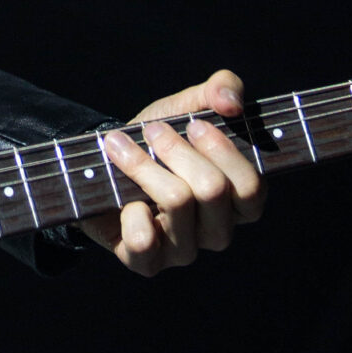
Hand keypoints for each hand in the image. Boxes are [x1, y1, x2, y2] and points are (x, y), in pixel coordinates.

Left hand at [80, 68, 264, 275]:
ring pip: (177, 202)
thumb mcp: (186, 104)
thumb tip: (231, 102)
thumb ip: (222, 88)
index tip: (193, 124)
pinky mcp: (147, 263)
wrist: (100, 162)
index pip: (251, 188)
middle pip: (212, 189)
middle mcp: (217, 231)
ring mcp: (184, 251)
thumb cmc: (153, 138)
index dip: (223, 151)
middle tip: (153, 131)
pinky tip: (121, 197)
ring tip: (120, 146)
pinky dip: (128, 210)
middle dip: (176, 149)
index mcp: (236, 201)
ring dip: (143, 164)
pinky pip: (144, 240)